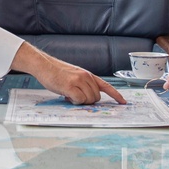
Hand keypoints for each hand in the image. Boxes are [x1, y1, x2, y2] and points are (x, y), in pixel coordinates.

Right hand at [10, 42, 125, 104]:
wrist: (44, 65)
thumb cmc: (57, 72)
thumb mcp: (75, 75)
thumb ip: (84, 84)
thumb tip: (88, 98)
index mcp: (88, 74)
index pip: (106, 85)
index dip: (116, 95)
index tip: (123, 102)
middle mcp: (86, 77)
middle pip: (97, 97)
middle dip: (88, 101)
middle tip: (75, 96)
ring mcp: (79, 81)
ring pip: (89, 100)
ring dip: (80, 101)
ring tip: (69, 95)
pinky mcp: (71, 86)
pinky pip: (79, 100)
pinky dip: (74, 102)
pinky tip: (66, 96)